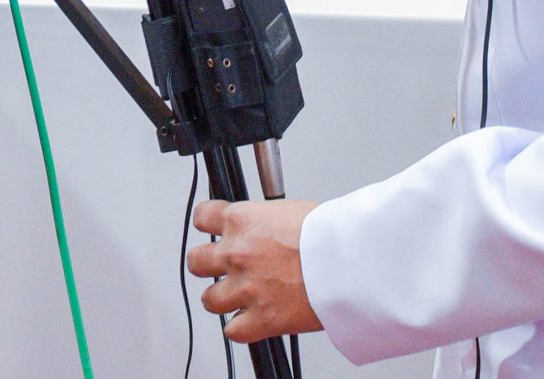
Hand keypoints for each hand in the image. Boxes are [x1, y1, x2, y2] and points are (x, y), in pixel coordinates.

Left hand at [186, 198, 322, 343]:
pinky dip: (241, 329)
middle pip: (196, 261)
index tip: (211, 230)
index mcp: (242, 220)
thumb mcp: (289, 211)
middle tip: (222, 268)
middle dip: (207, 265)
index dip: (207, 225)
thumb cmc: (328, 234)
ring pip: (210, 300)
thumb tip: (265, 230)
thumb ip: (265, 223)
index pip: (202, 217)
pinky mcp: (261, 319)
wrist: (347, 260)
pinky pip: (233, 331)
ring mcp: (246, 288)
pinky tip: (252, 321)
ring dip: (222, 299)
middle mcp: (237, 253)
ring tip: (237, 298)